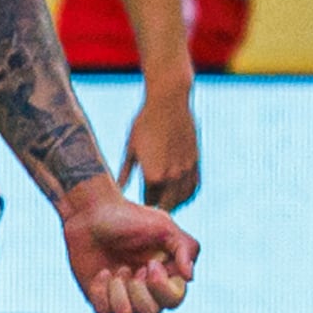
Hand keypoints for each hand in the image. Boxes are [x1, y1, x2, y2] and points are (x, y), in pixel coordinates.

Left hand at [57, 180, 195, 312]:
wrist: (92, 213)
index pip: (174, 300)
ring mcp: (122, 295)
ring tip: (116, 268)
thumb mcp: (164, 225)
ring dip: (118, 289)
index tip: (150, 264)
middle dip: (139, 291)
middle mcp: (146, 290)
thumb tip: (189, 277)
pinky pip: (103, 311)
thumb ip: (185, 248)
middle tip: (131, 267)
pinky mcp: (100, 297)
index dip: (162, 287)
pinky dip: (101, 290)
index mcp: (166, 275)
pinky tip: (101, 272)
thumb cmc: (130, 217)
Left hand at [118, 88, 200, 209]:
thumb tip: (116, 191)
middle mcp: (172, 177)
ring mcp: (186, 170)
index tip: (136, 209)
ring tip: (163, 203)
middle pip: (166, 206)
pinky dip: (186, 194)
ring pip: (182, 199)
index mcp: (153, 176)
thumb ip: (125, 174)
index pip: (148, 203)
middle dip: (157, 208)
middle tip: (149, 211)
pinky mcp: (196, 162)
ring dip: (173, 203)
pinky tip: (178, 193)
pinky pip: (193, 187)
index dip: (142, 206)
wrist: (168, 101)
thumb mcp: (131, 150)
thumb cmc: (144, 123)